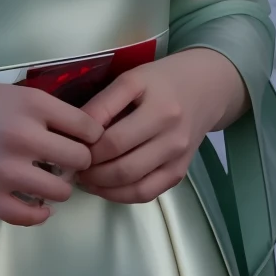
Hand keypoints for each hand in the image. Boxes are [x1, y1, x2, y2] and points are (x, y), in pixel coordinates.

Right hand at [0, 79, 103, 226]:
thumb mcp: (18, 95)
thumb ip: (50, 113)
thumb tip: (86, 137)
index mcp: (34, 105)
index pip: (88, 128)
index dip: (91, 136)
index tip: (85, 141)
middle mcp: (24, 137)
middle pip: (80, 160)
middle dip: (78, 161)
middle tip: (66, 162)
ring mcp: (7, 171)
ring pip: (61, 191)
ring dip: (60, 187)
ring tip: (49, 180)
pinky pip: (30, 217)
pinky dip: (40, 213)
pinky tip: (38, 204)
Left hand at [75, 48, 247, 204]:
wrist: (206, 88)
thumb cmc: (161, 81)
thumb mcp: (131, 79)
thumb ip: (103, 104)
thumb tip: (76, 133)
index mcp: (156, 104)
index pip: (112, 137)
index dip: (84, 146)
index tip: (68, 144)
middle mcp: (170, 133)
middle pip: (121, 165)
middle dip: (90, 170)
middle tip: (72, 164)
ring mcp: (177, 156)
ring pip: (132, 184)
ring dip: (101, 186)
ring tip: (84, 177)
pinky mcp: (179, 172)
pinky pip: (146, 194)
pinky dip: (120, 196)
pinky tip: (104, 187)